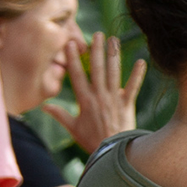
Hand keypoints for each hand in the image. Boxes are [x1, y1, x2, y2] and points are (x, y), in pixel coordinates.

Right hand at [44, 33, 146, 153]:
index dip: (73, 59)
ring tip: (114, 40)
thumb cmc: (91, 141)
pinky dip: (137, 75)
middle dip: (97, 50)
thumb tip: (44, 106)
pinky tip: (142, 62)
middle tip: (98, 34)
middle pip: (97, 69)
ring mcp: (113, 99)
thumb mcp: (73, 128)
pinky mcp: (127, 104)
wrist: (111, 152)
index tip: (71, 44)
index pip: (77, 75)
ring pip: (113, 73)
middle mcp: (98, 96)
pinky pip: (133, 87)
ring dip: (114, 55)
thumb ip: (60, 115)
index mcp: (84, 100)